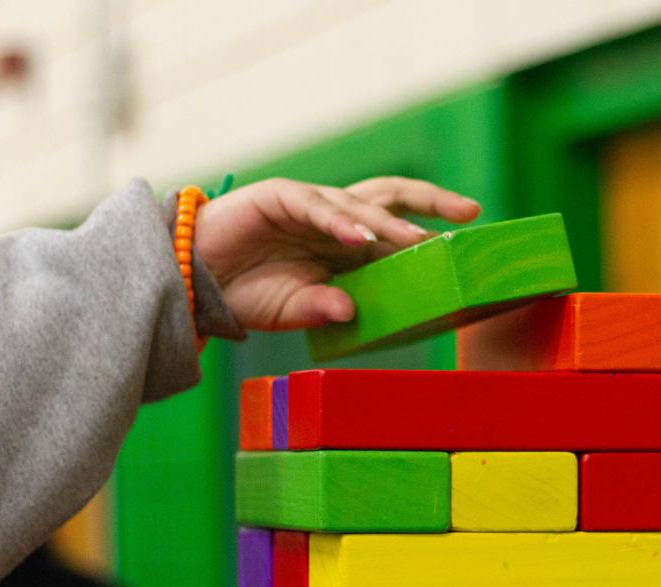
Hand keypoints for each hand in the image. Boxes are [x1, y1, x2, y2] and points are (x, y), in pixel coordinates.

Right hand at [194, 176, 480, 330]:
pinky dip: (339, 221)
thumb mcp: (293, 309)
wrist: (191, 279)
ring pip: (359, 203)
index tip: (468, 243)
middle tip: (469, 212)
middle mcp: (334, 218)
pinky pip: (316, 207)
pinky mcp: (279, 198)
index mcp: (343, 242)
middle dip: (431, 202)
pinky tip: (360, 237)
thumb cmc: (244, 293)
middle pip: (391, 197)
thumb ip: (322, 309)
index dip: (429, 232)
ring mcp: (308, 205)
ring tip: (415, 241)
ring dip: (389, 222)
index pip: (395, 229)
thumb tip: (352, 314)